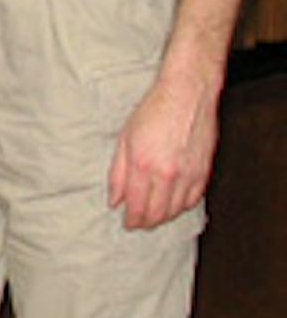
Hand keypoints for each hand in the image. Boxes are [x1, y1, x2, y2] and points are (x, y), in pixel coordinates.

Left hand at [107, 68, 218, 229]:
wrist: (187, 94)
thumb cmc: (153, 111)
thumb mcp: (125, 139)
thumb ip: (118, 173)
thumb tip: (114, 200)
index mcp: (142, 166)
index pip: (136, 206)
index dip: (131, 219)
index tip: (127, 223)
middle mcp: (167, 174)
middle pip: (157, 213)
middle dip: (146, 222)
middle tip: (138, 223)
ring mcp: (188, 174)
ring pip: (176, 210)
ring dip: (164, 217)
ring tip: (153, 216)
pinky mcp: (204, 171)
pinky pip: (193, 199)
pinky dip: (182, 206)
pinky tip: (173, 204)